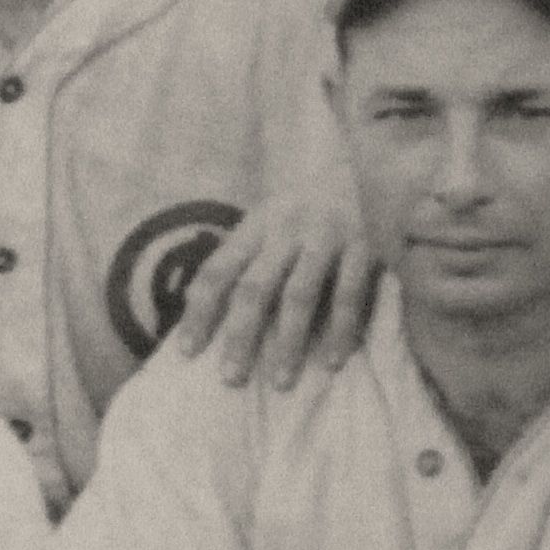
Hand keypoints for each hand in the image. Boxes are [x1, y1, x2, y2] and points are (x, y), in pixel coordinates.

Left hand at [178, 190, 380, 390]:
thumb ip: (240, 260)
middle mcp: (284, 230)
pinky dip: (340, 330)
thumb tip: (197, 311)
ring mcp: (324, 238)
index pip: (217, 271)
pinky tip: (332, 360)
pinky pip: (348, 295)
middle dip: (240, 336)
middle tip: (231, 379)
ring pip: (298, 295)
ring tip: (280, 382)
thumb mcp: (263, 225)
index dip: (200, 312)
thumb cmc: (298, 211)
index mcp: (253, 227)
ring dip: (288, 341)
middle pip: (254, 288)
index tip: (188, 352)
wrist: (353, 168)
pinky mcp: (362, 247)